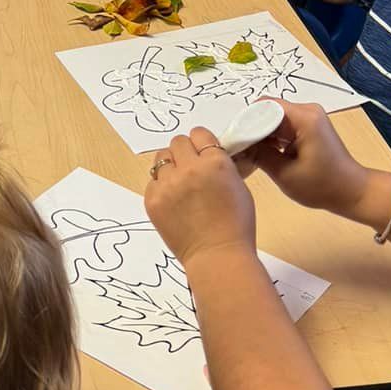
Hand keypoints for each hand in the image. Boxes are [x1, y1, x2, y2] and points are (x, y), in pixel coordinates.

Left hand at [144, 129, 258, 262]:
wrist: (217, 256)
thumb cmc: (236, 225)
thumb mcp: (238, 185)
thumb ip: (220, 164)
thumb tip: (207, 155)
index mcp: (215, 162)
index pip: (200, 133)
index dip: (202, 143)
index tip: (204, 153)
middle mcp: (189, 169)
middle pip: (178, 142)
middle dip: (186, 152)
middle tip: (192, 168)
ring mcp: (167, 185)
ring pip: (161, 158)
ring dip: (171, 166)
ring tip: (180, 184)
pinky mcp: (152, 200)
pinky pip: (153, 181)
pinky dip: (161, 186)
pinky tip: (173, 200)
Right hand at [248, 102, 370, 219]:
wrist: (352, 192)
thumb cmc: (321, 186)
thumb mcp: (284, 173)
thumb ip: (259, 155)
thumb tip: (236, 145)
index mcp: (304, 118)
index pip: (265, 106)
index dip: (246, 121)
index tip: (233, 140)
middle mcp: (308, 110)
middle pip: (269, 110)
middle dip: (251, 127)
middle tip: (237, 149)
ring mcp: (310, 117)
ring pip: (274, 117)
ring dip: (260, 133)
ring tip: (246, 152)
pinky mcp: (309, 126)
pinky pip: (283, 125)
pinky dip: (271, 137)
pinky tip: (262, 153)